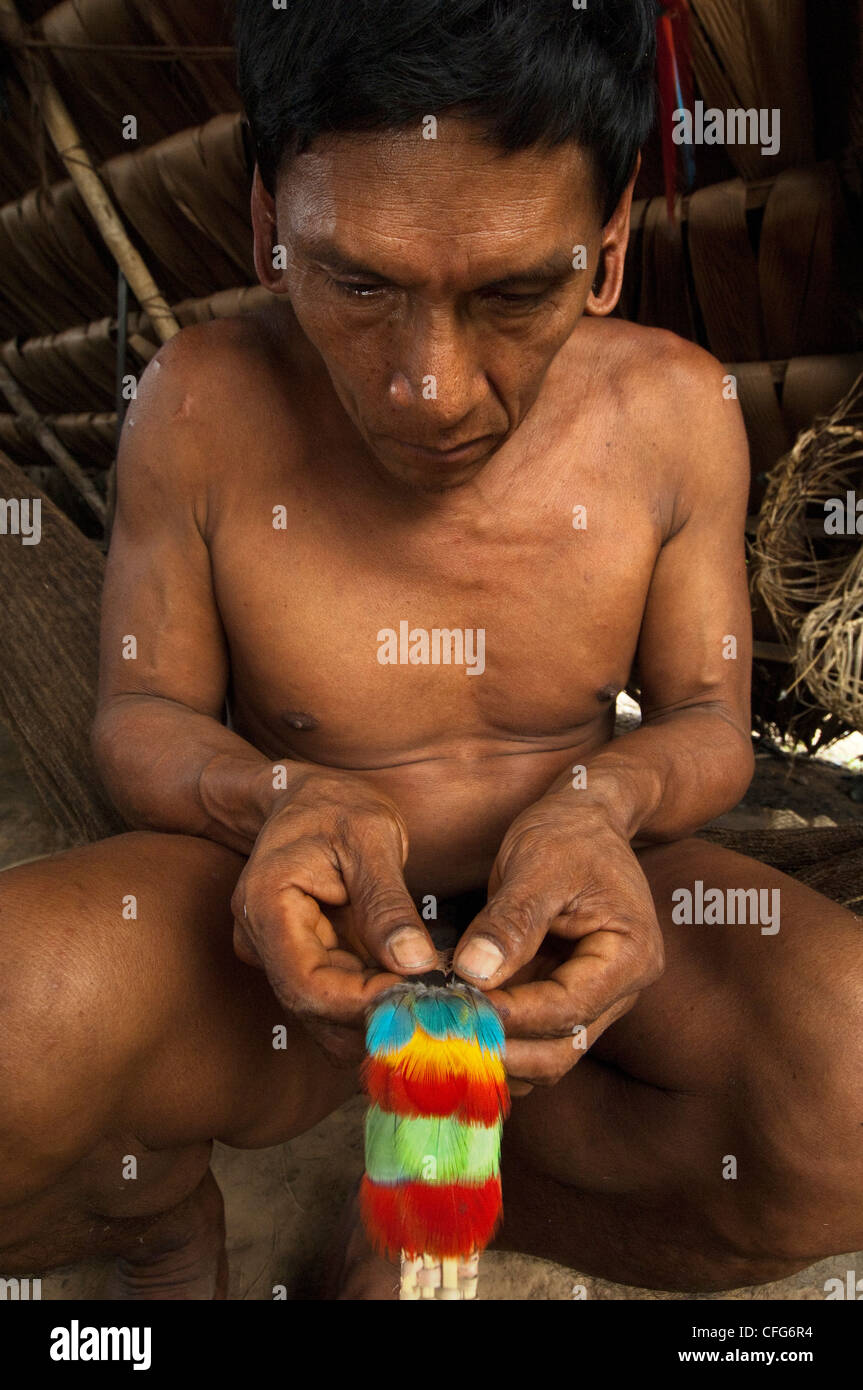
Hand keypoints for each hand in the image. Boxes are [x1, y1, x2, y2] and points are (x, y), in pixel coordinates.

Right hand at [230, 769, 436, 1060]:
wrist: (310, 795)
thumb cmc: (337, 805)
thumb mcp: (371, 838)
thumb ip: (387, 903)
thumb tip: (416, 964)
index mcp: (265, 904)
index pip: (306, 982)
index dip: (361, 1002)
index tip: (418, 997)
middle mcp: (260, 939)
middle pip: (314, 1006)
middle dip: (375, 1014)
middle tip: (437, 1007)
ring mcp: (277, 953)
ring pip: (325, 1012)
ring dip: (377, 1013)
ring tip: (433, 996)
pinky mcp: (301, 958)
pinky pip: (335, 995)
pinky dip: (374, 999)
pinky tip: (414, 989)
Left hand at [452, 794, 664, 1089]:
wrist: (584, 816)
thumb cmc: (568, 833)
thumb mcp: (537, 865)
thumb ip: (510, 922)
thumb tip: (474, 973)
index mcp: (630, 957)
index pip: (568, 1009)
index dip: (512, 1016)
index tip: (459, 1010)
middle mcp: (620, 989)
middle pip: (562, 1048)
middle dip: (504, 1049)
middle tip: (444, 1039)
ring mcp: (594, 996)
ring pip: (546, 1052)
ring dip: (497, 1049)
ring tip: (442, 1036)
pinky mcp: (563, 994)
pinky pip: (531, 1031)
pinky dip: (496, 1034)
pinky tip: (454, 1022)